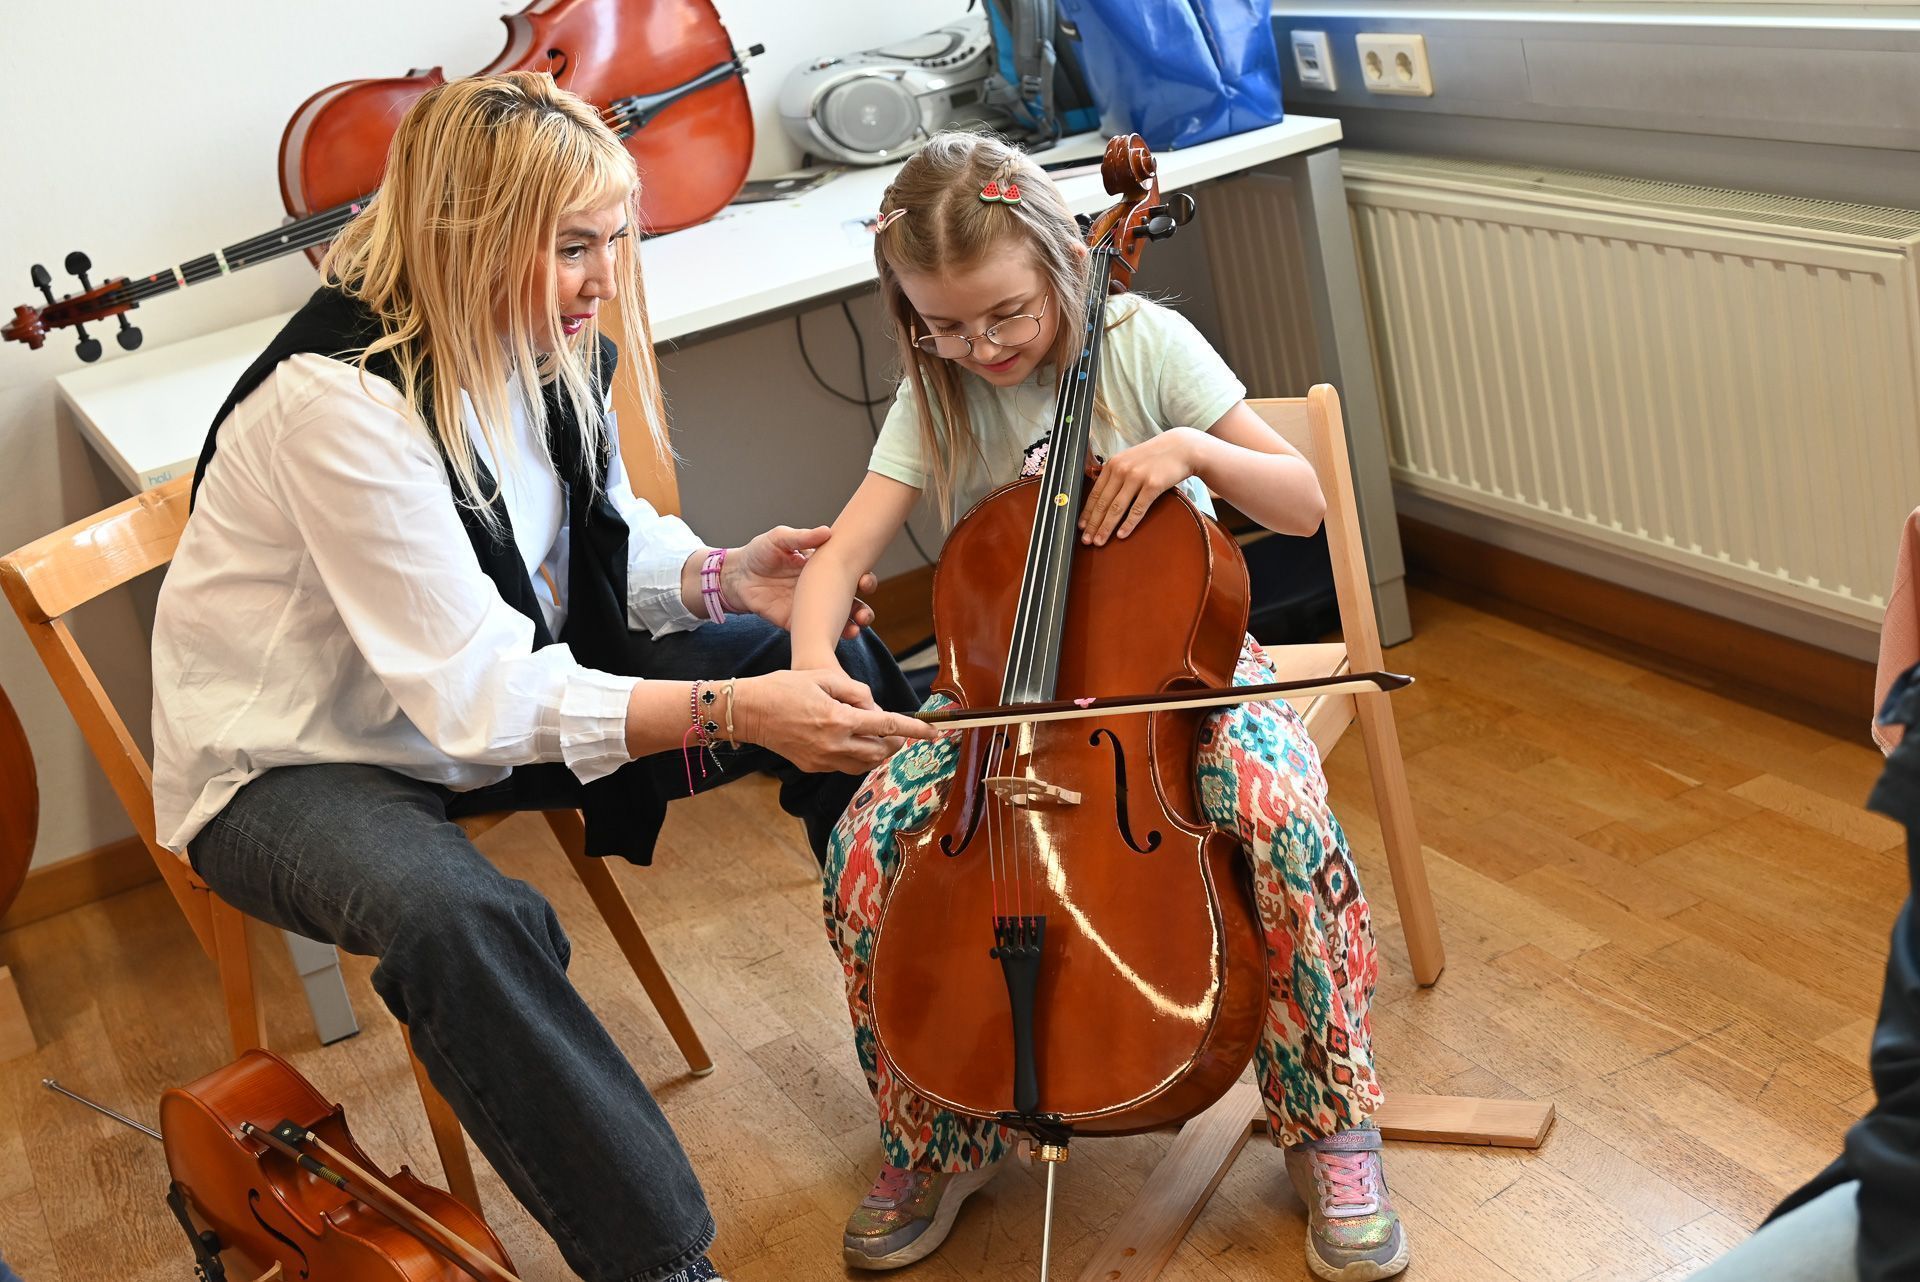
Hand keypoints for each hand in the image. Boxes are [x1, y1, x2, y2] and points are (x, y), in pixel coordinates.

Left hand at [720, 527, 878, 636]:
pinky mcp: (798, 623)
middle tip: (863, 607)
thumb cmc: (760, 553)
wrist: (737, 576)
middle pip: (852, 600)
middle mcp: (822, 590)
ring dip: (855, 622)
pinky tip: (842, 634)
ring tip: (859, 623)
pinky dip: (832, 635)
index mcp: (823, 568)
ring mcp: (812, 608)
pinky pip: (819, 632)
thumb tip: (827, 532)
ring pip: (841, 619)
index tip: (864, 578)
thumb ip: (801, 537)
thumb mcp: (779, 539)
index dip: (863, 577)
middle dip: (864, 605)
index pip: (850, 573)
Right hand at [734, 668, 935, 772]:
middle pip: (881, 751)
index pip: (888, 726)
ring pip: (865, 764)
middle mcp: (834, 744)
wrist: (748, 711)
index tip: (935, 733)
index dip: (915, 730)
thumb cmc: (783, 688)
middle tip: (898, 731)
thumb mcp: (823, 678)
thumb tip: (874, 707)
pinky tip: (852, 742)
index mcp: (839, 719)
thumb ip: (855, 691)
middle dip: (895, 742)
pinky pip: (845, 766)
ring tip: (875, 736)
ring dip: (877, 752)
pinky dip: (857, 756)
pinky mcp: (813, 766)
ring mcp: (823, 759)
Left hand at [1079, 429, 1202, 545]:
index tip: (1081, 527)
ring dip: (1106, 527)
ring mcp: (1137, 477)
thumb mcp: (1129, 459)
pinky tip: (1121, 535)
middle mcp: (1122, 470)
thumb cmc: (1155, 456)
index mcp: (1113, 464)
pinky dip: (1128, 524)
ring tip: (1099, 541)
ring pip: (1116, 508)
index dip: (1086, 512)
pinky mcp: (1153, 485)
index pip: (1095, 493)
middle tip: (1086, 540)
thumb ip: (1115, 474)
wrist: (1181, 448)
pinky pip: (1137, 509)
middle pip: (1103, 503)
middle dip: (1093, 524)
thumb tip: (1101, 495)